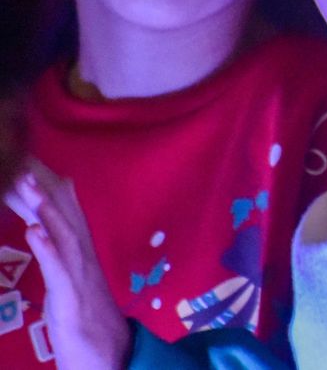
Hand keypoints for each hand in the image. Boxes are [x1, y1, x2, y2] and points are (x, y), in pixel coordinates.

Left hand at [5, 163, 126, 369]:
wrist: (108, 361)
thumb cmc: (89, 332)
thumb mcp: (72, 292)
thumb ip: (61, 265)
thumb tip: (47, 239)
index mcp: (84, 261)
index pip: (71, 220)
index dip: (55, 195)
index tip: (39, 169)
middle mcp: (86, 263)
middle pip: (68, 221)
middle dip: (48, 193)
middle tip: (29, 166)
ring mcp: (80, 279)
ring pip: (64, 237)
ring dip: (47, 211)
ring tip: (29, 187)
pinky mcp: (71, 299)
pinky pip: (58, 269)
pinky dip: (47, 247)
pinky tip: (34, 231)